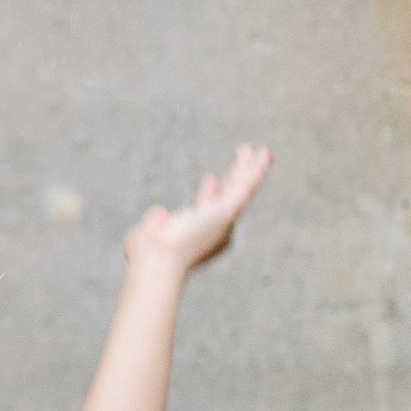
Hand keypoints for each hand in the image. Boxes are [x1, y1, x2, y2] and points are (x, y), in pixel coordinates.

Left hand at [122, 143, 271, 273]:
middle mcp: (217, 230)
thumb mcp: (147, 235)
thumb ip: (154, 223)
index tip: (210, 178)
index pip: (207, 208)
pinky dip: (256, 172)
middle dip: (236, 177)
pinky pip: (245, 188)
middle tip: (242, 159)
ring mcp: (224, 221)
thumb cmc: (148, 255)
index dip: (210, 192)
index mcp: (199, 235)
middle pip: (229, 196)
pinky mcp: (226, 213)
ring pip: (242, 190)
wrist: (158, 259)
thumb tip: (160, 212)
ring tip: (262, 151)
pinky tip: (263, 156)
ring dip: (252, 169)